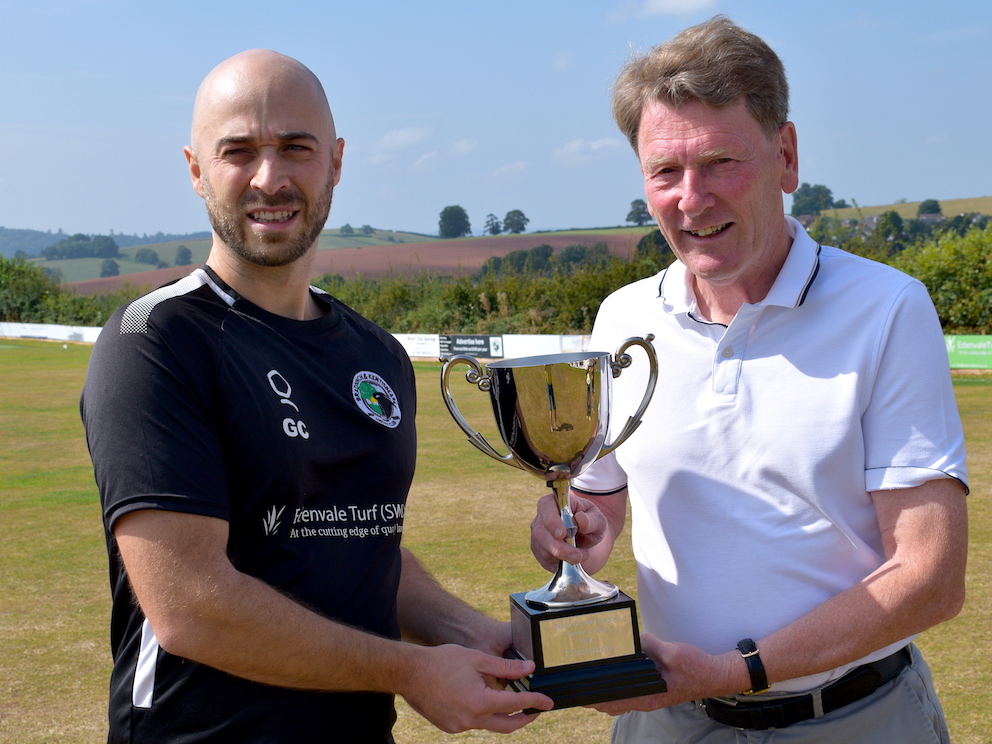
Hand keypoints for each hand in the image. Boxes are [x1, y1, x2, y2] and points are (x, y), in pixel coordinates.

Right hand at [401, 644, 552, 732]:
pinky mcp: (450, 726)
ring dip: (501, 714)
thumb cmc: (442, 661)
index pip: (516, 704)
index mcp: (480, 702)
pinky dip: (482, 714)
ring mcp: (459, 726)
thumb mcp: (477, 659)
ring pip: (488, 724)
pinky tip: (480, 699)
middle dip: (525, 719)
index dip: (535, 702)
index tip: (548, 702)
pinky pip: (473, 723)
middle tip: (536, 710)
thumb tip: (529, 668)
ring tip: (509, 700)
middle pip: (506, 725)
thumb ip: (505, 667)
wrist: (409, 672)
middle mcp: (471, 719)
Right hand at [530, 491, 609, 571]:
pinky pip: (545, 560)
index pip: (546, 507)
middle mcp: (541, 518)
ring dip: (563, 557)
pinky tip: (572, 560)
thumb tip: (580, 520)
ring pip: (542, 549)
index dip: (551, 521)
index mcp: (553, 502)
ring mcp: (538, 535)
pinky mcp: (539, 551)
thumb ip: (591, 520)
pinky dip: (560, 563)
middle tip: (577, 556)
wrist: (587, 536)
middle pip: (540, 532)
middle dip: (558, 547)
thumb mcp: (598, 519)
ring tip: (581, 556)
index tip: (562, 534)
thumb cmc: (591, 522)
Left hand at [590, 634, 741, 715]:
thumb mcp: (673, 653)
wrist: (715, 674)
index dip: (595, 698)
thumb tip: (632, 637)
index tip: (580, 692)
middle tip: (579, 682)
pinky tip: (612, 674)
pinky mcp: (653, 690)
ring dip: (605, 693)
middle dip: (595, 697)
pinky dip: (617, 687)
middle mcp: (646, 700)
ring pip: (620, 700)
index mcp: (649, 696)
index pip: (614, 702)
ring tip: (591, 677)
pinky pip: (629, 692)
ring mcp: (649, 697)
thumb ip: (651, 645)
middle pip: (612, 703)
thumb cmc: (696, 668)